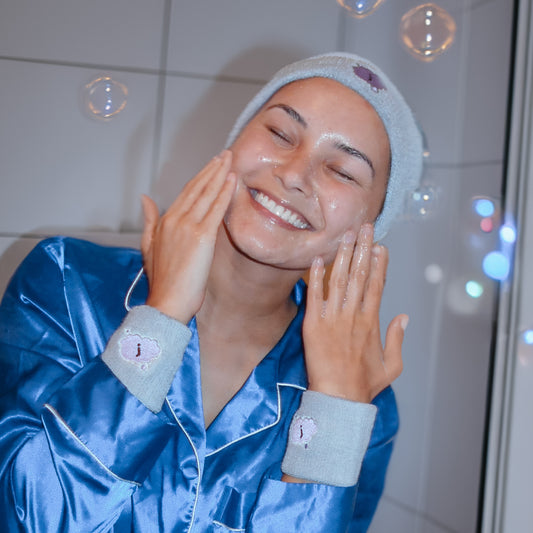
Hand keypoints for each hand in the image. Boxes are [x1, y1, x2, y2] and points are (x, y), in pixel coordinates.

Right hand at [141, 151, 235, 322]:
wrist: (167, 302)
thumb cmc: (162, 280)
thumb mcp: (148, 246)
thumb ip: (149, 219)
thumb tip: (144, 198)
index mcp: (164, 221)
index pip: (186, 192)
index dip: (201, 176)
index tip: (211, 165)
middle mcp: (175, 219)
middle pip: (197, 187)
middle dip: (212, 168)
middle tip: (225, 154)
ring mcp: (188, 226)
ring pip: (207, 193)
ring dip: (220, 174)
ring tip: (230, 159)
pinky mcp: (202, 236)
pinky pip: (216, 209)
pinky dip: (225, 192)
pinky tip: (233, 180)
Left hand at [302, 223, 406, 402]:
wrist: (339, 398)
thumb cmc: (364, 384)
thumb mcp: (393, 365)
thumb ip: (398, 339)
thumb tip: (404, 317)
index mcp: (371, 322)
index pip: (376, 285)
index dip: (379, 264)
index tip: (380, 246)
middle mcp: (353, 315)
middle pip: (360, 275)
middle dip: (363, 249)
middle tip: (364, 227)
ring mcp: (332, 318)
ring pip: (339, 280)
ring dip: (343, 255)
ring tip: (346, 235)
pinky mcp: (313, 324)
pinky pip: (315, 295)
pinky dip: (316, 277)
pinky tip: (318, 259)